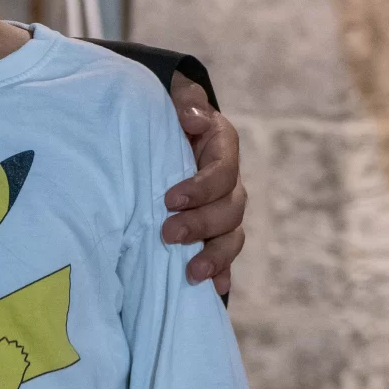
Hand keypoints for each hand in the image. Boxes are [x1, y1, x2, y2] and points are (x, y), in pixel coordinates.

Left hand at [160, 78, 246, 294]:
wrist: (156, 130)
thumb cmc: (163, 114)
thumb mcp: (172, 98)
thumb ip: (185, 100)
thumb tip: (194, 117)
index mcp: (222, 148)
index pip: (223, 171)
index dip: (201, 188)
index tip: (169, 199)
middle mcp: (228, 182)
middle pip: (230, 210)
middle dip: (202, 225)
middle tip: (169, 235)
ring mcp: (222, 210)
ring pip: (232, 236)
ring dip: (215, 256)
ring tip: (191, 274)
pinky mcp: (211, 231)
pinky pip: (225, 256)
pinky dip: (222, 273)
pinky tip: (213, 291)